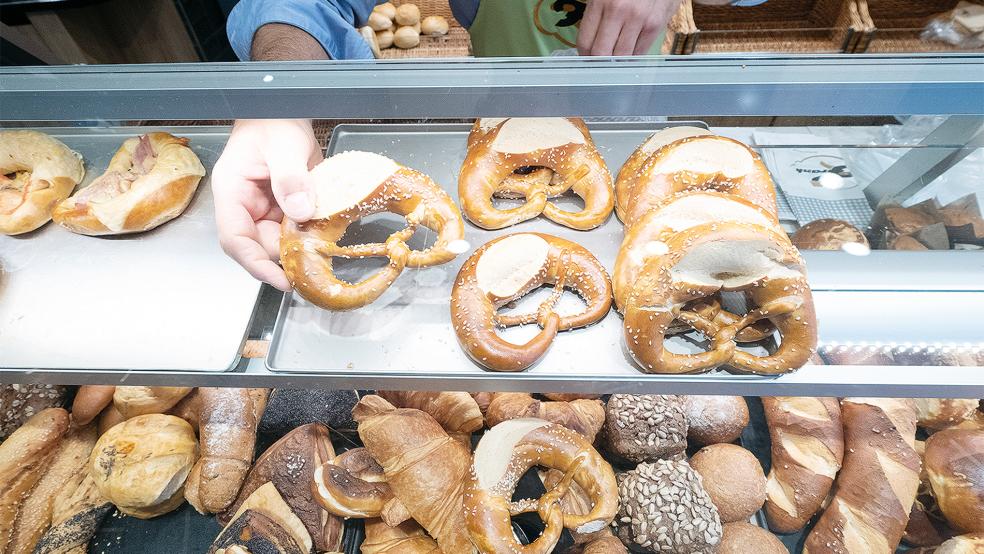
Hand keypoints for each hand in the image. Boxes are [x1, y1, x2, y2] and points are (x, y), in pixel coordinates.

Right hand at [212, 119, 322, 290]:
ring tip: (323, 252)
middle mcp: (246, 206)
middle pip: (260, 246)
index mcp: (232, 193)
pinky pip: (295, 229)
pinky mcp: (285, 207)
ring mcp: (265, 208)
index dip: (256, 264)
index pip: (235, 239)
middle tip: (314, 265)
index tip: (281, 280)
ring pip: (279, 241)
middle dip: (285, 258)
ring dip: (300, 247)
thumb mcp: (283, 146)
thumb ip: (290, 178)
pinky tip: (326, 236)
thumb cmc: (273, 120)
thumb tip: (300, 211)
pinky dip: (310, 235)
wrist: (285, 109)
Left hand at [576, 0, 682, 55]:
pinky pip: (639, 52)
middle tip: (602, 63)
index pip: (585, 41)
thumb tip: (590, 44)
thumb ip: (598, 16)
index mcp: (600, 1)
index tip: (588, 58)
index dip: (585, 55)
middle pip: (600, 53)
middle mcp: (617, 10)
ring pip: (621, 56)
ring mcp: (637, 18)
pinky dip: (634, 56)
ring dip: (618, 61)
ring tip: (618, 56)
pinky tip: (632, 49)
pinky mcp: (654, 25)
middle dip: (600, 62)